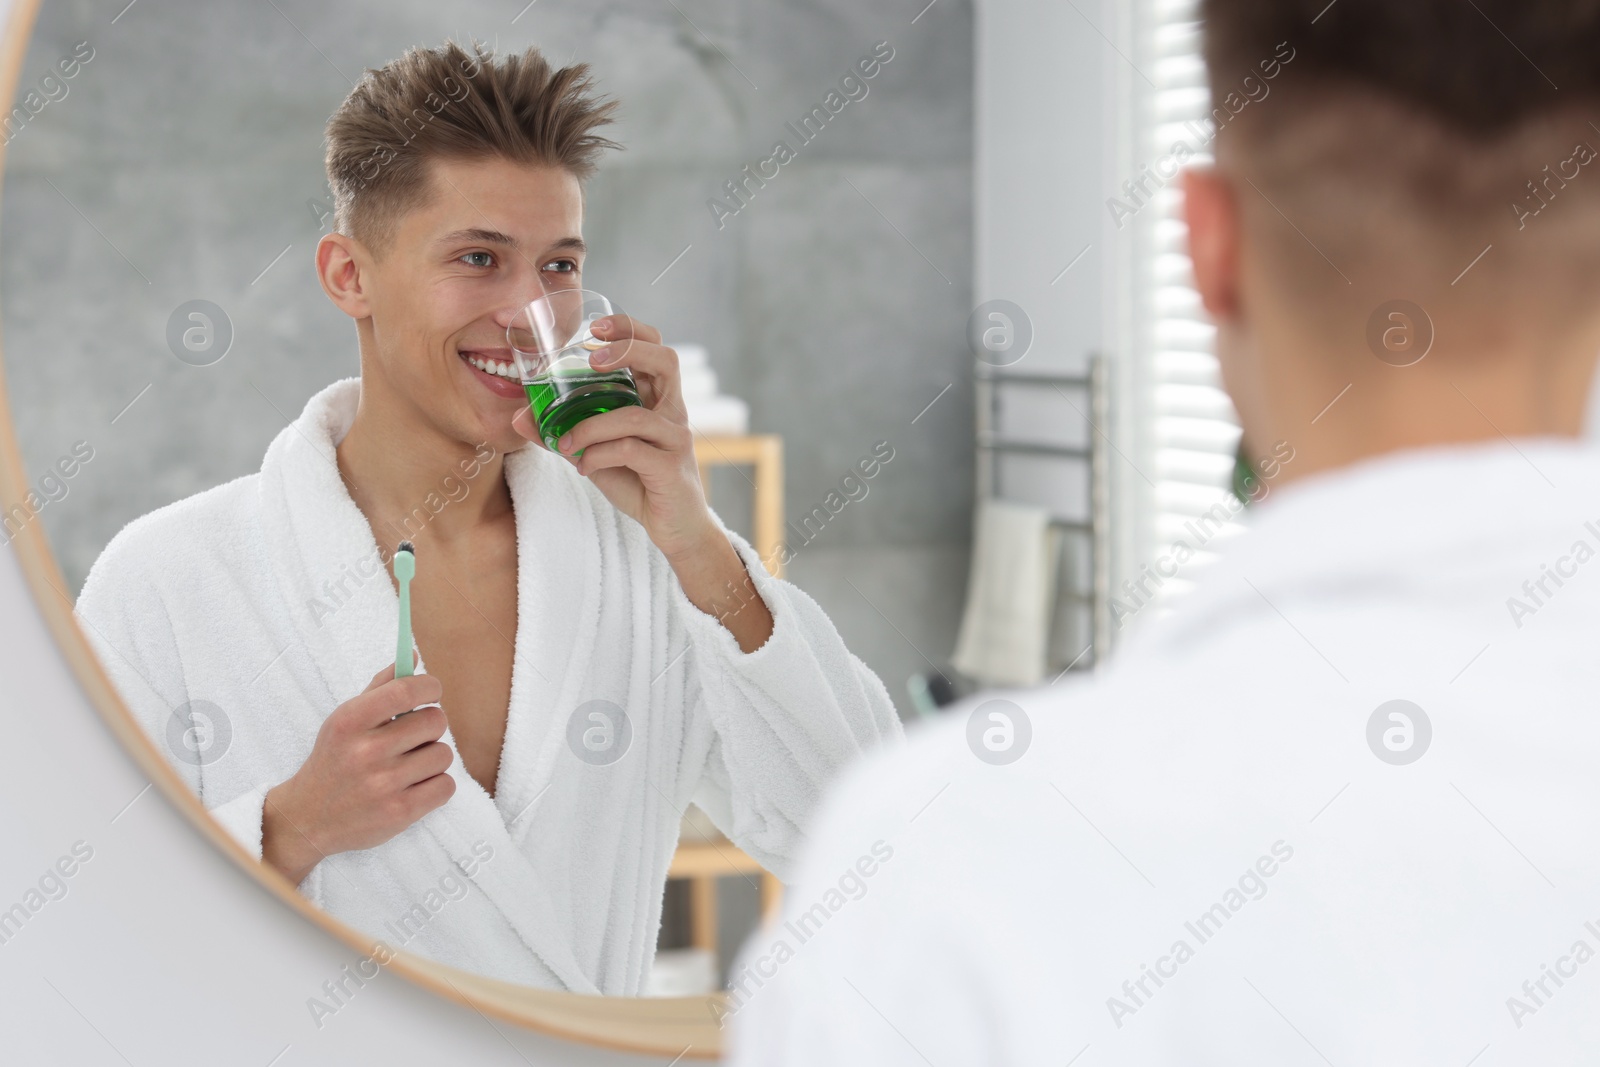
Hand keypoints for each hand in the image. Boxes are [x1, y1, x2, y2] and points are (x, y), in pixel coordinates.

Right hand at [262, 663, 454, 885]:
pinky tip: (415, 785)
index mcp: (350, 722)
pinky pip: (446, 785)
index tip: (431, 692)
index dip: (430, 687)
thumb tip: (413, 658)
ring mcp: (383, 785)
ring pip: (444, 754)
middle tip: (416, 735)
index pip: (406, 690)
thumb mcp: (345, 720)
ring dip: (433, 757)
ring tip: (410, 764)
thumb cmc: (334, 760)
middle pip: (435, 721)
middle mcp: (366, 752)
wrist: (308, 818)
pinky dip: (437, 785)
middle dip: (432, 724)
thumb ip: (380, 687)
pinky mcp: (399, 813)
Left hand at [511, 314, 717, 562]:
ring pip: (635, 416)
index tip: (595, 326)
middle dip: (627, 349)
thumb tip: (520, 417)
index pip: (656, 347)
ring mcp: (675, 438)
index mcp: (657, 399)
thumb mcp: (596, 451)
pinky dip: (598, 455)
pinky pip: (631, 450)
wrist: (675, 527)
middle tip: (591, 358)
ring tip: (567, 443)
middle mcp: (672, 411)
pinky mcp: (670, 467)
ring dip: (592, 426)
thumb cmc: (639, 482)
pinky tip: (584, 466)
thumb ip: (562, 432)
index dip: (630, 329)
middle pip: (666, 360)